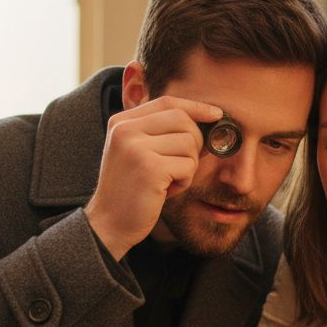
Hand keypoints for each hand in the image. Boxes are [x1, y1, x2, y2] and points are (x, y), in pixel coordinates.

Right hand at [84, 95, 222, 259]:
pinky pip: (187, 166)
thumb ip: (161, 132)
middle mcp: (125, 129)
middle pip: (182, 119)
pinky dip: (184, 182)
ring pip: (189, 143)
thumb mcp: (139, 152)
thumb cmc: (132, 189)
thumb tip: (207, 119)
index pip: (167, 102)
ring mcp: (135, 147)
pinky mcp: (149, 168)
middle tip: (183, 166)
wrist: (109, 224)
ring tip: (168, 181)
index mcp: (121, 122)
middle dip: (195, 142)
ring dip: (188, 167)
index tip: (216, 114)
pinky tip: (167, 191)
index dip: (195, 106)